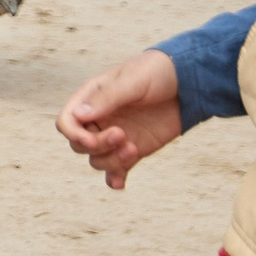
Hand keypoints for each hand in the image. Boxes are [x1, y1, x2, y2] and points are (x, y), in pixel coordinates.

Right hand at [57, 50, 182, 189]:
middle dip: (98, 146)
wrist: (188, 83)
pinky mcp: (133, 149)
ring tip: (134, 149)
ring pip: (97, 160)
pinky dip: (115, 179)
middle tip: (123, 135)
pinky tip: (121, 183)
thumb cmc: (156, 72)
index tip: (91, 139)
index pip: (66, 122)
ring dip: (112, 161)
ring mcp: (115, 137)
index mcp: (90, 99)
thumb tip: (79, 115)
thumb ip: (107, 98)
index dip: (73, 134)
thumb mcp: (133, 80)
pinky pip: (117, 170)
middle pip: (79, 145)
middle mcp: (98, 120)